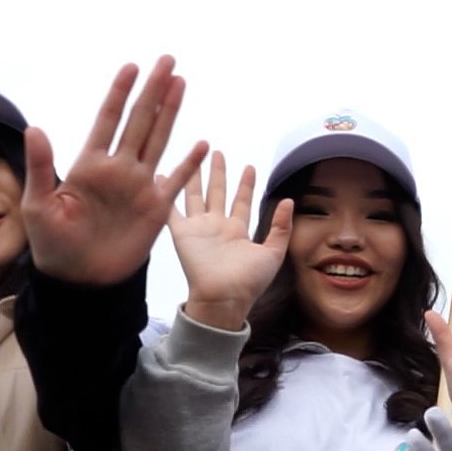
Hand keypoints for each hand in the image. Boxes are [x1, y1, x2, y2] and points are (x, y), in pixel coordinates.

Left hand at [22, 57, 208, 285]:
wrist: (80, 281)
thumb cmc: (52, 244)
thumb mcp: (39, 205)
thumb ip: (43, 167)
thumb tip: (35, 129)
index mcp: (89, 165)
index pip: (108, 120)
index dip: (119, 93)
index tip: (131, 66)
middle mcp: (117, 169)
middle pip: (139, 121)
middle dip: (153, 90)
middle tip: (167, 61)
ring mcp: (138, 187)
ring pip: (158, 140)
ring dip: (170, 113)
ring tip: (181, 83)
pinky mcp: (156, 209)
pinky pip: (176, 181)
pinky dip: (188, 164)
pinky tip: (201, 144)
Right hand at [168, 154, 290, 330]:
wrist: (223, 298)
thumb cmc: (249, 282)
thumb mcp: (273, 253)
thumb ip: (281, 227)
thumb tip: (288, 200)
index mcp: (238, 232)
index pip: (242, 202)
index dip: (246, 185)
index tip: (249, 167)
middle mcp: (218, 227)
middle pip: (218, 193)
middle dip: (218, 173)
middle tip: (217, 152)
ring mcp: (199, 229)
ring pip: (196, 195)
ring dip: (195, 176)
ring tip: (195, 155)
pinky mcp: (182, 233)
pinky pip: (172, 210)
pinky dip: (166, 193)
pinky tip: (163, 177)